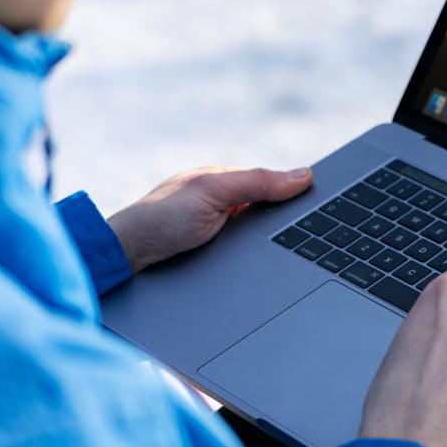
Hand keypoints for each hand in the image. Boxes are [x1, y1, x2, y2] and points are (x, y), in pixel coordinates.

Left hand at [107, 166, 312, 272]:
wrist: (125, 260)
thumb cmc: (161, 219)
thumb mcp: (214, 192)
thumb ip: (257, 182)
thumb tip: (303, 175)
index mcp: (222, 181)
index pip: (271, 186)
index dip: (294, 196)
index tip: (321, 209)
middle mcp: (220, 204)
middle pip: (267, 214)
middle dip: (283, 227)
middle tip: (304, 241)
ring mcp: (215, 232)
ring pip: (257, 240)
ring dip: (268, 249)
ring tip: (284, 259)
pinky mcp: (211, 258)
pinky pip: (244, 259)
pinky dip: (254, 263)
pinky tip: (262, 271)